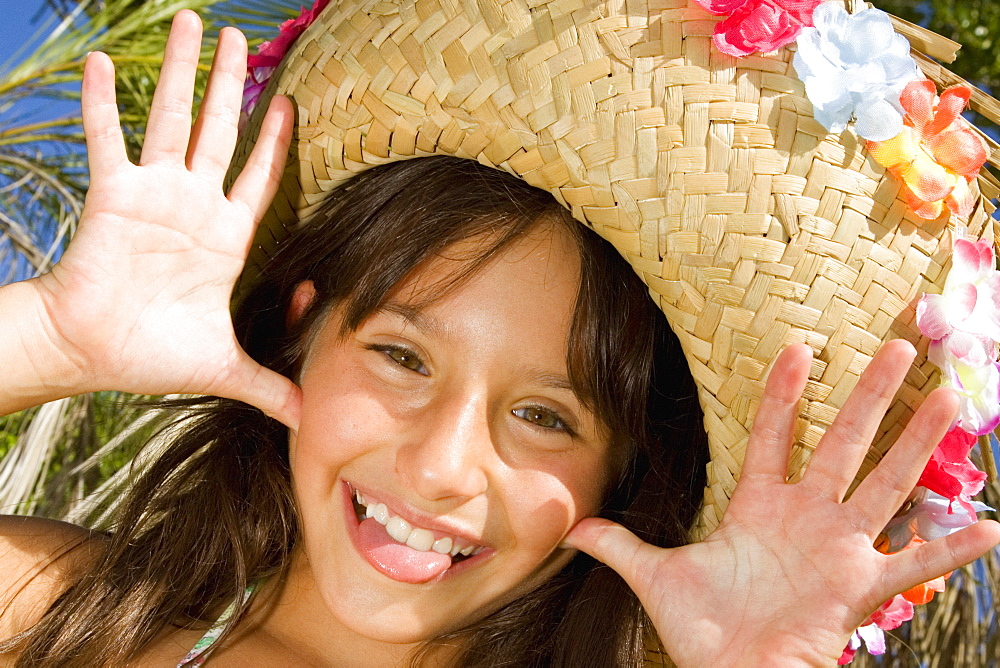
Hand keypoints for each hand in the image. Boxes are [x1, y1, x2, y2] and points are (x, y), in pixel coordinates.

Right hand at [29, 11, 299, 426]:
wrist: (91, 354)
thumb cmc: (151, 355)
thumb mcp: (223, 366)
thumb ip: (269, 385)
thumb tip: (308, 418)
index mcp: (224, 237)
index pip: (258, 177)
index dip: (275, 142)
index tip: (291, 103)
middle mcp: (193, 205)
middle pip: (221, 132)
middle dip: (230, 85)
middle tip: (238, 37)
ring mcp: (153, 194)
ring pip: (174, 120)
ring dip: (182, 73)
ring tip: (191, 23)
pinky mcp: (113, 195)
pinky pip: (109, 139)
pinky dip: (105, 103)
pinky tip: (104, 63)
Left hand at [566, 340, 999, 665]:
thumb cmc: (701, 630)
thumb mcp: (654, 577)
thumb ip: (618, 545)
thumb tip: (570, 525)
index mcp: (759, 506)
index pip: (773, 436)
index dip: (783, 395)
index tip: (797, 349)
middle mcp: (806, 516)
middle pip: (842, 443)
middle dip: (868, 396)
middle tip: (898, 346)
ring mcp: (836, 548)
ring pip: (883, 483)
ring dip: (916, 444)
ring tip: (949, 400)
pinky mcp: (858, 587)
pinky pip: (914, 565)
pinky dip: (951, 550)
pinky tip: (991, 530)